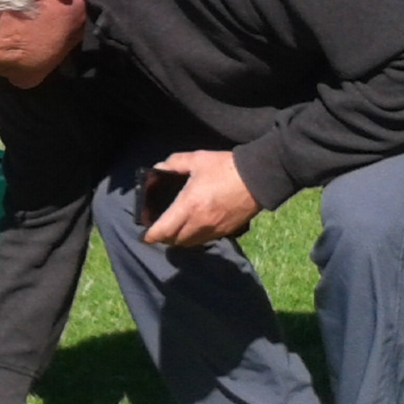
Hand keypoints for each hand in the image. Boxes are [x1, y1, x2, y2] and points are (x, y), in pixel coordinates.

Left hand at [142, 150, 260, 247]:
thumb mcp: (197, 159)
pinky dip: (195, 239)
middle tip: (159, 230)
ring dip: (179, 240)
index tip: (145, 236)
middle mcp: (199, 222)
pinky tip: (194, 229)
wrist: (258, 178)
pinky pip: (204, 241)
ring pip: (189, 244)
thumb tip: (158, 169)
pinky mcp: (226, 231)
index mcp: (189, 205)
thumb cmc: (226, 168)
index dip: (151, 235)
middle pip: (175, 241)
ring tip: (175, 231)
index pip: (164, 230)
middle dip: (164, 238)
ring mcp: (213, 229)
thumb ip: (174, 164)